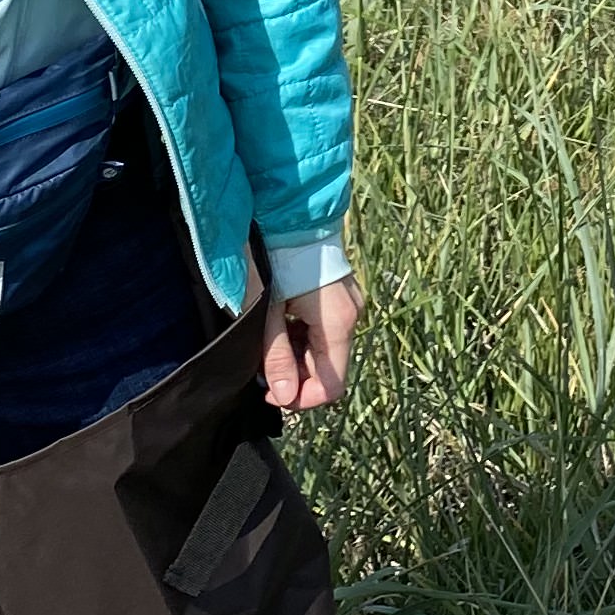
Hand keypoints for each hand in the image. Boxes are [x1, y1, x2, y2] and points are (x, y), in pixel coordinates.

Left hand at [261, 275, 358, 413]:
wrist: (292, 216)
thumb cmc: (278, 262)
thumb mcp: (269, 313)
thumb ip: (276, 357)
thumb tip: (283, 396)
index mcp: (337, 324)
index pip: (332, 385)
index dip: (303, 398)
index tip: (272, 392)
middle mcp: (351, 317)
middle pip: (328, 368)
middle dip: (295, 374)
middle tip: (263, 364)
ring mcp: (349, 305)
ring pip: (325, 350)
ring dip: (297, 356)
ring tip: (269, 341)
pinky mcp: (341, 296)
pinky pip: (325, 331)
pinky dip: (303, 337)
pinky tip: (282, 325)